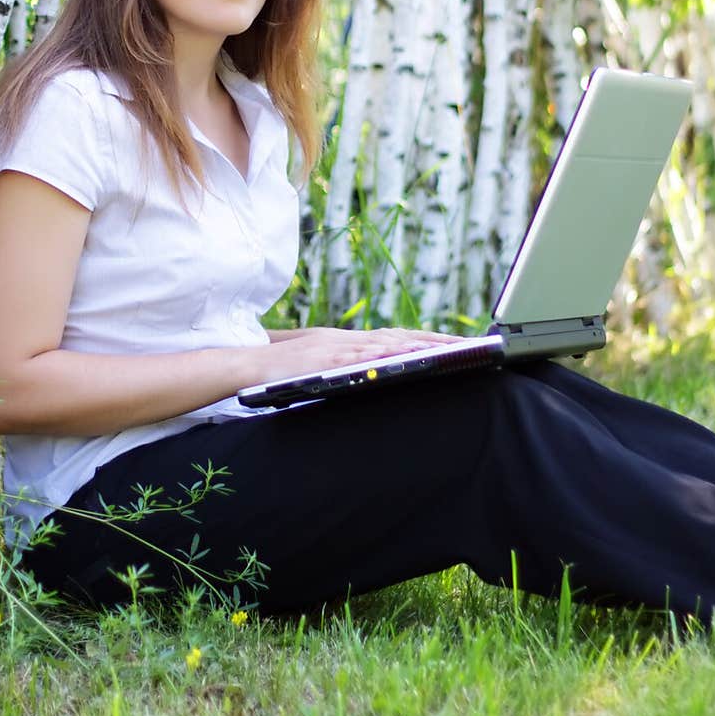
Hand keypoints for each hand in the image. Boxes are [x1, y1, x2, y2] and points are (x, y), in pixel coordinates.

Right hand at [262, 325, 465, 380]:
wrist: (247, 366)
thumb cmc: (281, 373)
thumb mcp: (319, 369)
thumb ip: (345, 371)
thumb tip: (371, 379)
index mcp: (347, 342)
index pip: (394, 337)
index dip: (425, 340)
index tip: (454, 344)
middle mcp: (346, 339)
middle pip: (398, 336)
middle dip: (434, 340)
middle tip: (466, 344)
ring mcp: (337, 347)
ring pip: (385, 343)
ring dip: (417, 346)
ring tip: (446, 350)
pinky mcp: (326, 357)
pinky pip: (361, 356)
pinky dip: (384, 356)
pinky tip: (404, 358)